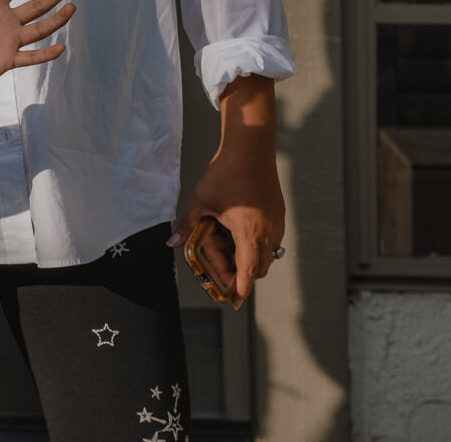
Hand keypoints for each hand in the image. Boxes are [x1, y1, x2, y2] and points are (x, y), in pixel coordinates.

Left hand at [175, 76, 283, 306]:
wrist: (251, 149)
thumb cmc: (226, 174)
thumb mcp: (201, 202)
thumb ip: (188, 226)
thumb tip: (171, 243)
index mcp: (249, 233)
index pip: (249, 272)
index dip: (241, 289)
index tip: (235, 301)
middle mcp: (268, 232)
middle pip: (259, 267)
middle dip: (242, 274)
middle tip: (223, 271)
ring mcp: (276, 223)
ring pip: (267, 253)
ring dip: (250, 257)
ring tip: (227, 247)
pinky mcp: (279, 213)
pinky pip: (271, 238)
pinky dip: (257, 243)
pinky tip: (238, 231)